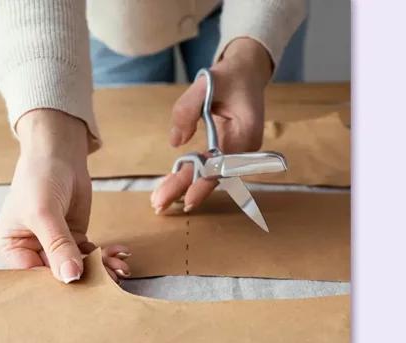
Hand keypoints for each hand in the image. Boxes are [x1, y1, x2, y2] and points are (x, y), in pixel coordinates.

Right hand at [0, 109, 130, 282]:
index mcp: (11, 248)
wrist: (59, 153)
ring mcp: (55, 246)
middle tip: (111, 280)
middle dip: (84, 278)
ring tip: (120, 269)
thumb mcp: (44, 213)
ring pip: (78, 267)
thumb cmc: (39, 178)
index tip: (81, 290)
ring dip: (100, 269)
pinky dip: (105, 257)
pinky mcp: (74, 239)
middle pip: (57, 275)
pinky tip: (119, 255)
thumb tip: (70, 277)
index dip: (56, 285)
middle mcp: (31, 251)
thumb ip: (58, 246)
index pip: (33, 276)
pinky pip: (90, 256)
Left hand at [150, 38, 272, 213]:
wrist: (247, 73)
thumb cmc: (229, 77)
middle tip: (158, 205)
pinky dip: (189, 176)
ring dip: (184, 187)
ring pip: (209, 175)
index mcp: (246, 133)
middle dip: (185, 190)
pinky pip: (208, 168)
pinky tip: (170, 186)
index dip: (204, 183)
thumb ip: (188, 109)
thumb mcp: (207, 83)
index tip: (187, 200)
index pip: (223, 164)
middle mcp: (245, 149)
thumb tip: (175, 142)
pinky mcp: (227, 153)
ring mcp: (237, 153)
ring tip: (159, 200)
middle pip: (212, 175)